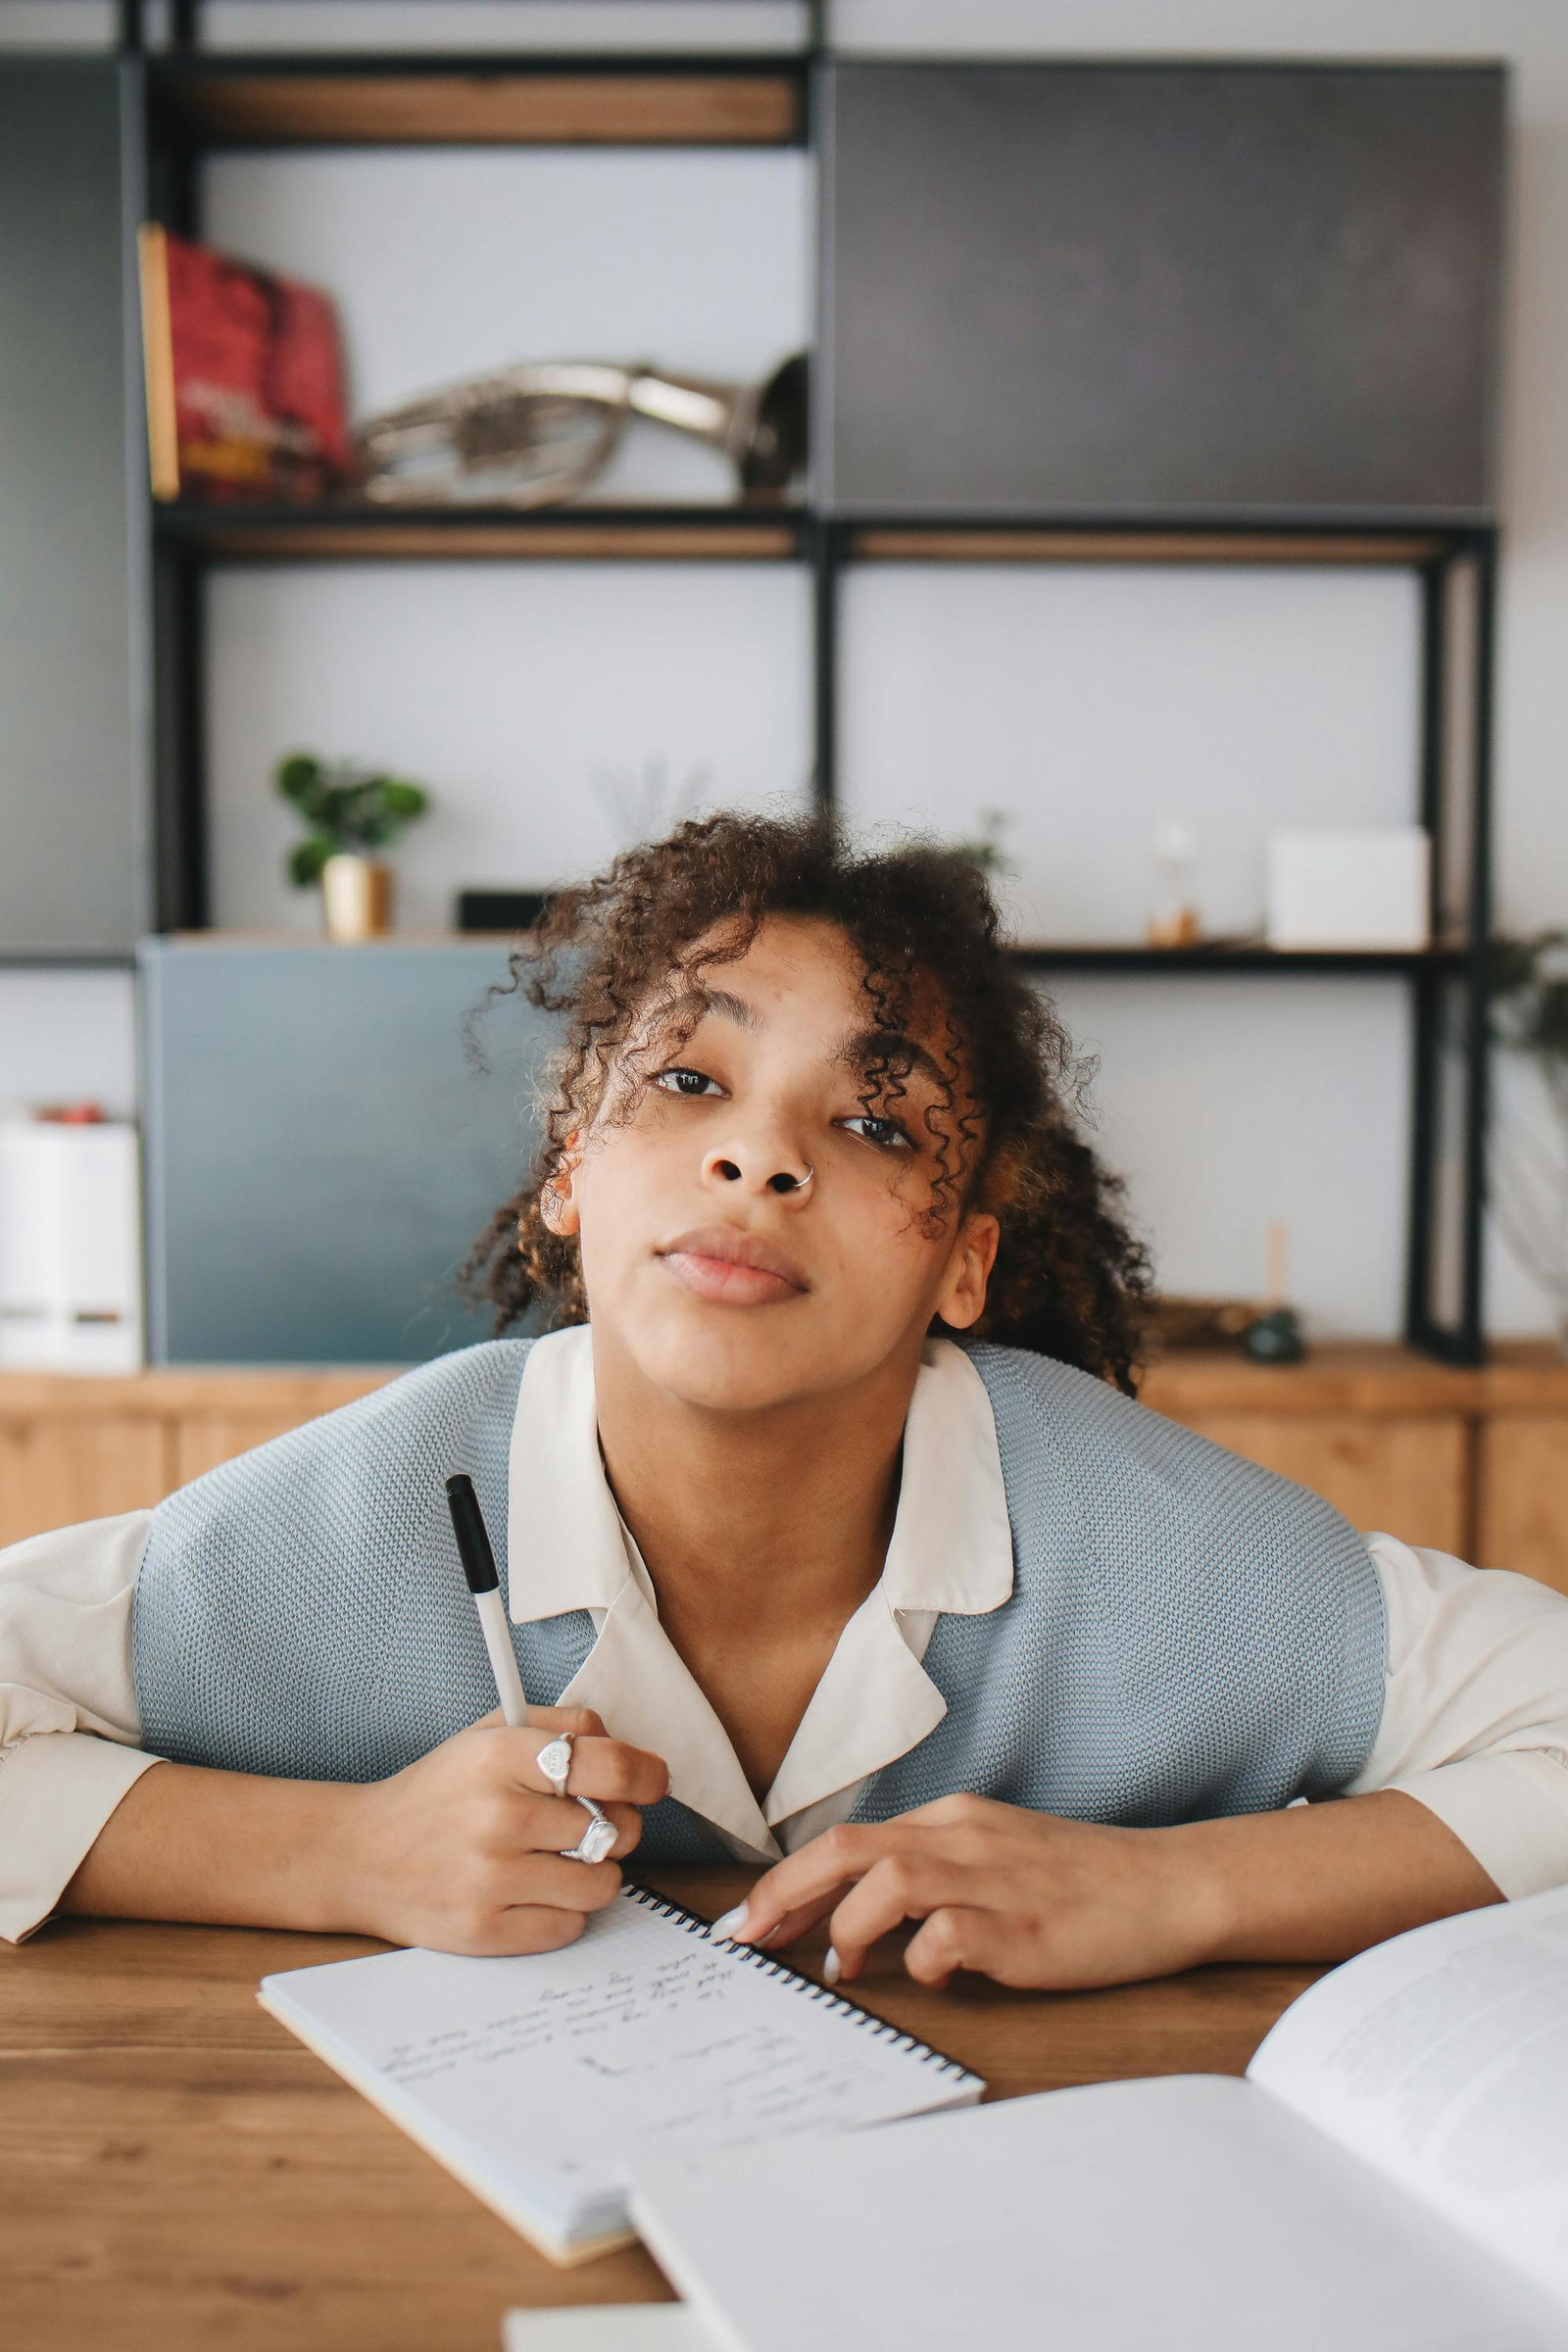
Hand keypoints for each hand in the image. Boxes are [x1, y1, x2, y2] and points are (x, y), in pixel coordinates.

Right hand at [342, 1704, 669, 1956]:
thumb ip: (561, 1727)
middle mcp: (499, 1817)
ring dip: (593, 1874)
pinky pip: (570, 1926)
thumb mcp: (488, 1734)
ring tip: (557, 1861)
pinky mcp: (484, 1931)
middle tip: (587, 1825)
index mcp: (502, 1756)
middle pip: (616, 1829)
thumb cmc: (438, 1792)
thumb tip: (627, 1750)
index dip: (647, 1775)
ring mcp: (490, 1879)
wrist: (360, 1854)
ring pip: (601, 1884)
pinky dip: (563, 1911)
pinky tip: (531, 1891)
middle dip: (615, 1826)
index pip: (611, 1766)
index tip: (653, 1782)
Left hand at [721, 1796, 1216, 1991]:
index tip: (750, 1920)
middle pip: (846, 1848)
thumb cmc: (1083, 1882)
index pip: (847, 1840)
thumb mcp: (998, 1857)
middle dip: (785, 1894)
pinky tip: (935, 1978)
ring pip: (887, 1882)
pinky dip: (925, 1960)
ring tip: (842, 1969)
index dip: (788, 1880)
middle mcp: (963, 1839)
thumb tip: (866, 1919)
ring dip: (847, 1928)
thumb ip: (937, 1874)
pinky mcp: (1025, 1927)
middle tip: (749, 1940)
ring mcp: (994, 1880)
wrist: (1170, 1885)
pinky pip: (949, 1936)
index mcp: (952, 1821)